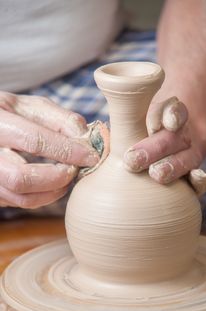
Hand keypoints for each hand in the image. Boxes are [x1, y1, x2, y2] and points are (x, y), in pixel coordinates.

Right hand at [0, 92, 98, 207]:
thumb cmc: (9, 114)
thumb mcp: (31, 106)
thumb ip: (60, 119)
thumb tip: (86, 139)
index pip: (33, 141)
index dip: (66, 150)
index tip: (90, 156)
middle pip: (21, 178)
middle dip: (57, 177)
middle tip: (76, 170)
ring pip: (21, 198)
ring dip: (53, 191)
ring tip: (69, 177)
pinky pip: (21, 203)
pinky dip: (45, 196)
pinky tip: (55, 183)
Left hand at [123, 97, 205, 194]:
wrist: (176, 128)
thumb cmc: (144, 126)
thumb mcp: (135, 117)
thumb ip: (119, 122)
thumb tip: (84, 134)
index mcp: (167, 115)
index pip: (169, 110)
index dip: (164, 115)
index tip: (156, 123)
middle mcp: (181, 133)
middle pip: (173, 137)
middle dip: (155, 148)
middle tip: (132, 160)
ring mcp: (189, 152)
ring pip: (187, 156)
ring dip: (173, 165)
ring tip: (157, 174)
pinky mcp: (194, 172)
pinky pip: (201, 178)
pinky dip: (200, 180)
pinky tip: (197, 180)